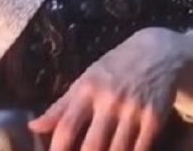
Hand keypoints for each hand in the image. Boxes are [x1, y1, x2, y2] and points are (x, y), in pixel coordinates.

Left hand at [28, 28, 183, 150]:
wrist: (158, 51)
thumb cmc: (116, 68)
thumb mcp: (88, 78)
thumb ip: (62, 105)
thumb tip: (34, 127)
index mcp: (88, 89)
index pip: (66, 129)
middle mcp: (110, 99)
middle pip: (91, 148)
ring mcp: (133, 110)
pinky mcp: (154, 118)